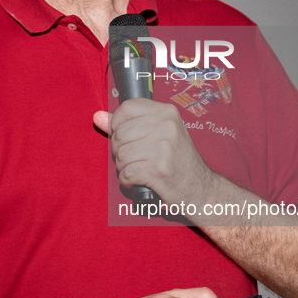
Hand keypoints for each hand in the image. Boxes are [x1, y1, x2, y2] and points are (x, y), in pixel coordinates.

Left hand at [94, 98, 213, 209]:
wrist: (201, 189)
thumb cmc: (177, 161)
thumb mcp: (158, 134)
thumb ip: (126, 124)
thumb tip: (97, 116)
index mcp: (166, 112)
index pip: (126, 108)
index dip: (117, 125)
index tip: (126, 137)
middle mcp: (166, 126)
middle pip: (120, 135)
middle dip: (120, 150)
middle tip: (135, 158)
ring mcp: (164, 148)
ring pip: (121, 155)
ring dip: (124, 167)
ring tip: (138, 169)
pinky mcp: (159, 170)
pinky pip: (126, 173)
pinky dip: (128, 180)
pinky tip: (139, 180)